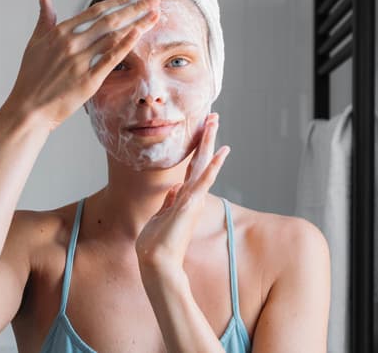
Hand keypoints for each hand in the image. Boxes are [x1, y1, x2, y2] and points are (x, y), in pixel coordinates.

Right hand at [4, 0, 160, 130]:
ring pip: (114, 36)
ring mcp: (80, 61)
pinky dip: (125, 44)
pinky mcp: (88, 80)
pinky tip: (139, 33)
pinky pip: (110, 59)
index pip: (95, 10)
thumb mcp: (34, 44)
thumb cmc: (30, 78)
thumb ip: (44, 20)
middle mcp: (71, 43)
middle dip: (135, 7)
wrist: (28, 110)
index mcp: (59, 33)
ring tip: (155, 14)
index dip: (118, 0)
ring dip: (137, 23)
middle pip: (110, 20)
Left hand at [135, 112, 230, 276]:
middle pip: (201, 161)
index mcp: (185, 197)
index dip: (199, 148)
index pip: (194, 167)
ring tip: (214, 121)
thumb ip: (170, 201)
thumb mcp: (161, 216)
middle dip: (207, 138)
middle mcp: (192, 195)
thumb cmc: (157, 243)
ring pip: (204, 165)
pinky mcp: (191, 205)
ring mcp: (193, 199)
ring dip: (209, 142)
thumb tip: (175, 187)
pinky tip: (220, 152)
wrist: (157, 262)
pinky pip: (203, 182)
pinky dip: (212, 167)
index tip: (203, 130)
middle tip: (213, 115)